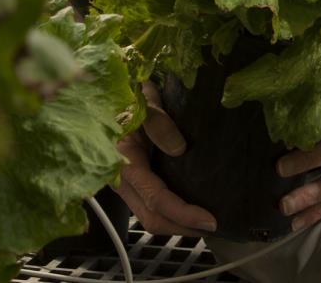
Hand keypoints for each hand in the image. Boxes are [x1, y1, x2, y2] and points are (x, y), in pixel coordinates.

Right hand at [112, 83, 217, 236]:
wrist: (106, 93)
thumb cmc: (126, 95)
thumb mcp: (144, 101)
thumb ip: (159, 123)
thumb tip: (179, 149)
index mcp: (122, 162)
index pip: (156, 198)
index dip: (183, 213)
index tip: (209, 220)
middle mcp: (120, 179)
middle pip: (152, 218)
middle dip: (183, 228)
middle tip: (214, 227)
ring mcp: (124, 183)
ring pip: (149, 216)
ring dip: (177, 223)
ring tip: (204, 221)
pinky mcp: (130, 182)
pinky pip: (149, 206)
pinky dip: (170, 212)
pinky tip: (188, 207)